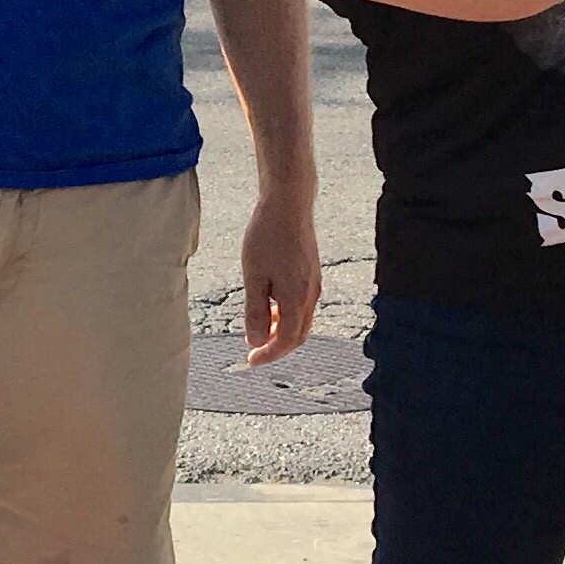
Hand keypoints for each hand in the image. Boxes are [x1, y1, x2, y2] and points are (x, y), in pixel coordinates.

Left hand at [239, 180, 322, 366]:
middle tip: (254, 350)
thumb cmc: (268, 236)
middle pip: (298, 335)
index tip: (250, 360)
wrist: (289, 203)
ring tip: (258, 328)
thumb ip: (255, 311)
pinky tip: (270, 305)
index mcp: (297, 298)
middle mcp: (311, 294)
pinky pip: (302, 305)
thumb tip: (255, 340)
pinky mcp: (312, 273)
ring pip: (301, 320)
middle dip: (277, 347)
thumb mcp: (254, 276)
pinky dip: (286, 315)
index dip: (269, 354)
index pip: (286, 340)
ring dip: (281, 331)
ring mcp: (314, 284)